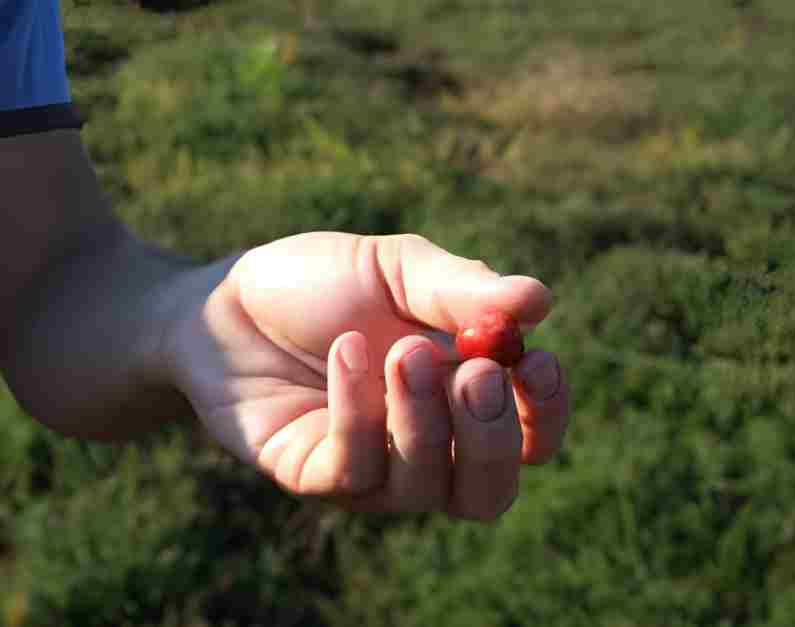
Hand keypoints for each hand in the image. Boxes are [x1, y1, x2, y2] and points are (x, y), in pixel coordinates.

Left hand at [164, 233, 569, 519]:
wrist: (223, 304)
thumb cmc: (319, 285)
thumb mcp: (396, 268)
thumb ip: (462, 288)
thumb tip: (540, 301)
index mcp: (461, 396)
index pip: (529, 436)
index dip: (545, 413)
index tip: (538, 363)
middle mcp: (426, 446)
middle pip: (489, 491)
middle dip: (490, 437)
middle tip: (473, 375)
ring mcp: (372, 470)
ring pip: (426, 488)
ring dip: (422, 420)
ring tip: (400, 351)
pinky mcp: (316, 476)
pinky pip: (355, 470)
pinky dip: (357, 412)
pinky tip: (345, 354)